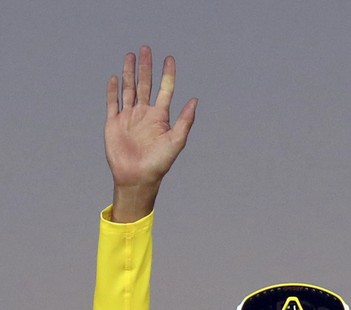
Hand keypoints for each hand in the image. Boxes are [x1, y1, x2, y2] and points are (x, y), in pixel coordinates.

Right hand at [105, 46, 196, 221]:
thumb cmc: (159, 163)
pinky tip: (114, 77)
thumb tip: (195, 101)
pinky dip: (112, 90)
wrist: (137, 177)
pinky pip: (112, 103)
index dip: (167, 74)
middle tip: (146, 48)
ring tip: (131, 56)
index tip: (169, 58)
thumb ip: (185, 121)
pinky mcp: (114, 123)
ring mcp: (128, 118)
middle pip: (145, 84)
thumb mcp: (176, 141)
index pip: (165, 90)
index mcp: (160, 117)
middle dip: (146, 67)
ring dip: (129, 73)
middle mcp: (144, 114)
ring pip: (129, 89)